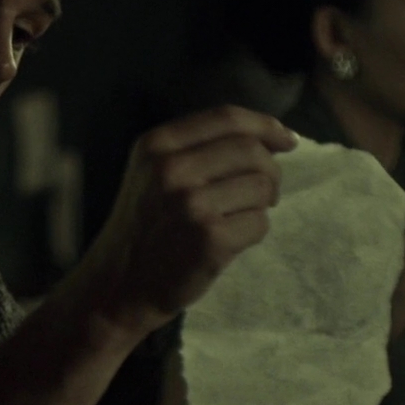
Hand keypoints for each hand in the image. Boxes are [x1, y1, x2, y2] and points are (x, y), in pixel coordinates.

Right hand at [76, 106, 295, 338]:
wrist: (118, 286)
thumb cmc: (144, 227)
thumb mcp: (152, 173)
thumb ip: (198, 148)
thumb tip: (273, 137)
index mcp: (156, 145)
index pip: (226, 118)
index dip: (265, 125)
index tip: (286, 140)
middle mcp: (171, 168)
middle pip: (251, 151)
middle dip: (270, 171)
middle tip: (263, 193)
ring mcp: (190, 204)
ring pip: (261, 186)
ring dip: (261, 204)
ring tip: (236, 218)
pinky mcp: (210, 238)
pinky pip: (260, 223)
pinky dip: (252, 233)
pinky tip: (228, 242)